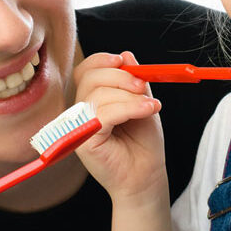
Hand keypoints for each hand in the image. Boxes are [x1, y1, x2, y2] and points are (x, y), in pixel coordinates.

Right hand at [73, 51, 166, 203]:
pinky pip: (105, 114)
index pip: (84, 71)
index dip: (101, 61)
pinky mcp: (84, 140)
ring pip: (99, 95)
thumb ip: (133, 81)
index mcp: (91, 99)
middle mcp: (81, 111)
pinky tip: (148, 109)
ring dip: (130, 96)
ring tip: (151, 105)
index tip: (122, 60)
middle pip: (90, 78)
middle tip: (143, 85)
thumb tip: (126, 55)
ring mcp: (80, 126)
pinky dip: (130, 108)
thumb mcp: (142, 102)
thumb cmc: (143, 143)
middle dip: (120, 76)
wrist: (146, 176)